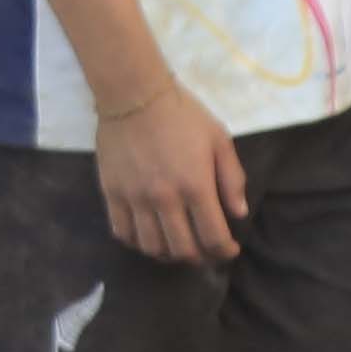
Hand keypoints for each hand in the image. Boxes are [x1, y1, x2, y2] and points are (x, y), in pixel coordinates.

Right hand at [98, 80, 245, 265]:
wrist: (134, 94)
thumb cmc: (182, 114)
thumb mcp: (219, 139)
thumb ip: (232, 179)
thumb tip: (238, 214)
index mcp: (196, 186)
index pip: (213, 237)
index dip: (225, 251)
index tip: (229, 249)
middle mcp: (165, 199)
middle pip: (182, 250)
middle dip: (199, 257)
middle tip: (204, 250)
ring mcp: (135, 199)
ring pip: (152, 247)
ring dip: (168, 254)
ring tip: (177, 245)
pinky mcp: (112, 194)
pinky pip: (123, 233)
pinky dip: (138, 243)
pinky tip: (149, 236)